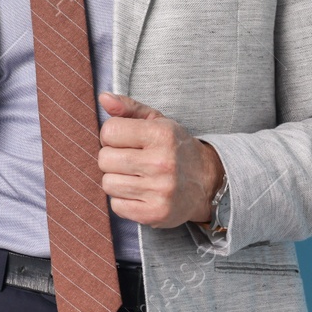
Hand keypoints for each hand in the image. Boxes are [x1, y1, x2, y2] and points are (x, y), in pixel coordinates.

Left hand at [96, 92, 223, 227]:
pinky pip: (116, 206)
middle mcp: (162, 163)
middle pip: (104, 159)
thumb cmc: (175, 148)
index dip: (112, 136)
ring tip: (135, 176)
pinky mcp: (156, 214)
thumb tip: (103, 97)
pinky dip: (123, 200)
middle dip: (112, 158)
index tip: (125, 141)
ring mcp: (160, 191)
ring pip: (108, 183)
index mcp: (162, 135)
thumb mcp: (157, 121)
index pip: (109, 132)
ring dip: (116, 180)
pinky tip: (139, 193)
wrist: (208, 183)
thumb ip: (129, 108)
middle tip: (130, 160)